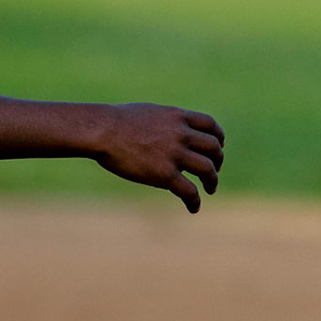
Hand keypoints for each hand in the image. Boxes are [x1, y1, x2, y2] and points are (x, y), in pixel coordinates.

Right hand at [92, 104, 224, 212]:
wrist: (103, 131)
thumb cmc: (117, 121)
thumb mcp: (148, 113)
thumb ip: (164, 122)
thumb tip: (166, 130)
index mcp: (177, 117)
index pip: (210, 124)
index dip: (218, 136)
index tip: (218, 145)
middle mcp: (181, 134)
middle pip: (213, 147)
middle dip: (217, 160)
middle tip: (214, 171)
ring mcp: (174, 154)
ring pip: (207, 169)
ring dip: (212, 181)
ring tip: (210, 189)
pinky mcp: (165, 174)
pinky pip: (189, 191)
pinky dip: (195, 201)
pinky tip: (193, 207)